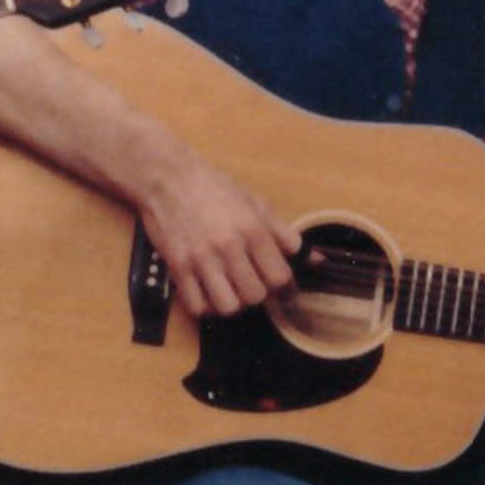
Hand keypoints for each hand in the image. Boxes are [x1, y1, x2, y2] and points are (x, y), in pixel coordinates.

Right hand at [137, 153, 303, 318]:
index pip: (280, 277)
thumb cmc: (213, 189)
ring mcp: (200, 259)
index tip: (283, 290)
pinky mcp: (177, 266)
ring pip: (228, 306)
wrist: (167, 178)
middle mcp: (228, 246)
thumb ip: (286, 234)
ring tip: (231, 290)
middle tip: (253, 284)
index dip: (286, 288)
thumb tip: (316, 260)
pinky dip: (206, 306)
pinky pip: (197, 306)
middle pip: (255, 296)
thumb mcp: (256, 204)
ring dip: (233, 303)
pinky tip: (209, 293)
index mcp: (252, 229)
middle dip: (258, 294)